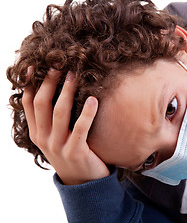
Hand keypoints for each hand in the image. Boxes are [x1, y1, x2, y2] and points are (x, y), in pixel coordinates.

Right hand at [22, 68, 109, 184]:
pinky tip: (94, 99)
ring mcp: (58, 146)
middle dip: (49, 82)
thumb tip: (58, 91)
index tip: (36, 66)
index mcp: (37, 133)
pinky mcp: (76, 151)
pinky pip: (80, 129)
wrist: (83, 184)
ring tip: (75, 75)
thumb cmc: (72, 154)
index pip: (29, 104)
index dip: (31, 84)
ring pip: (59, 113)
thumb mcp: (56, 138)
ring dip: (66, 91)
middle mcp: (44, 138)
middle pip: (42, 104)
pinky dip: (87, 113)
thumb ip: (53, 120)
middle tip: (59, 65)